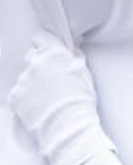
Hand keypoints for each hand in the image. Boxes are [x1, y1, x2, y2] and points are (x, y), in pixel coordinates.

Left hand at [7, 32, 113, 164]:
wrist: (68, 126)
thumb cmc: (81, 102)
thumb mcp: (85, 73)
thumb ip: (74, 58)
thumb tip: (70, 51)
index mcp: (54, 53)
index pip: (42, 38)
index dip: (47, 45)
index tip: (50, 51)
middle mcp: (35, 63)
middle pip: (32, 56)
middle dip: (41, 64)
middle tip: (53, 78)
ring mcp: (22, 79)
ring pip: (26, 76)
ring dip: (34, 82)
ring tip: (49, 97)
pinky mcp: (14, 95)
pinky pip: (19, 92)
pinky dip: (27, 97)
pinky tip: (40, 105)